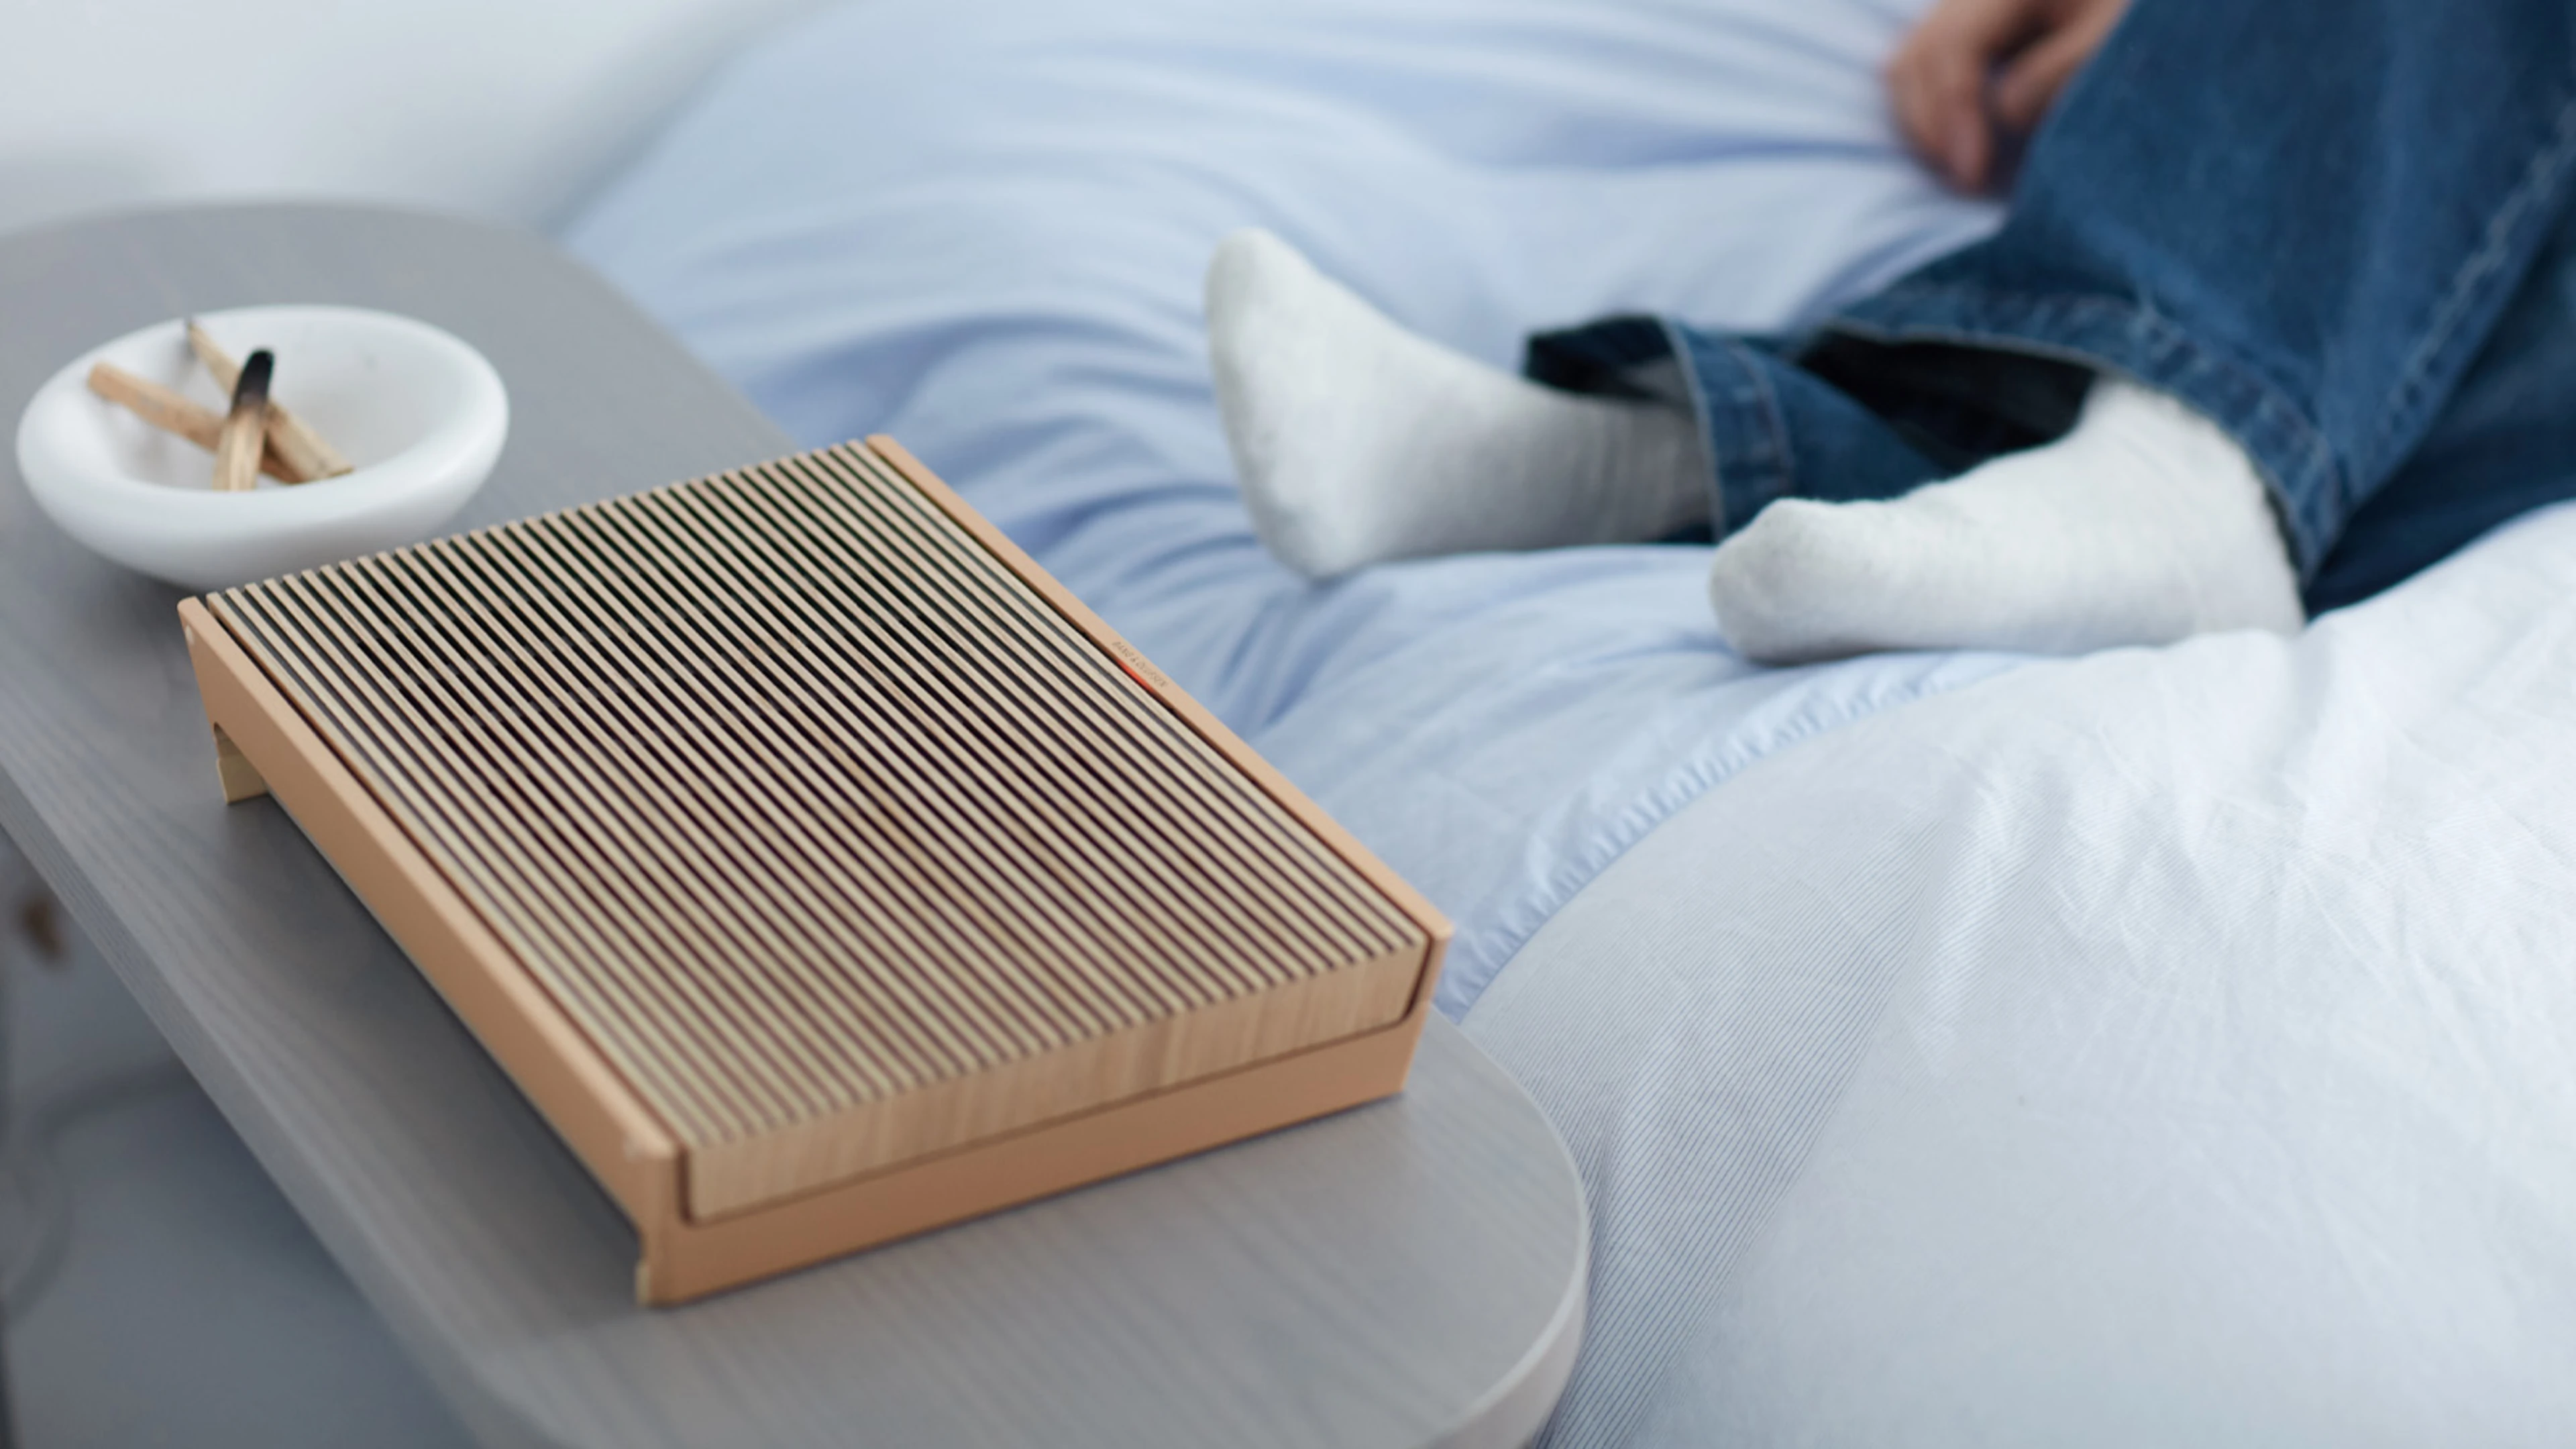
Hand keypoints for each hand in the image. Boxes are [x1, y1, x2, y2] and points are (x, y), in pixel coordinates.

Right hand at [1885, 0, 2129, 192]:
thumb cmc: (2138, 16)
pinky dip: (1935, 111)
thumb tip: (2000, 117)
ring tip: (1968, 169)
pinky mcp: (1966, 27)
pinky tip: (1967, 144)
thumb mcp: (2106, 42)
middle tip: (1970, 183)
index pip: (1954, 48)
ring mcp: (1962, 5)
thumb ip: (2050, 78)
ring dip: (1928, 124)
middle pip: (1917, 59)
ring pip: (1909, 67)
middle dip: (1933, 129)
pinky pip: (1925, 71)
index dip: (1954, 116)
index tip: (1973, 175)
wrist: (2153, 12)